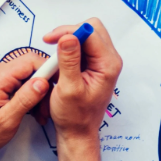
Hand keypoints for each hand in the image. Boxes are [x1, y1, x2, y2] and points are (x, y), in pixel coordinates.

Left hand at [0, 54, 50, 160]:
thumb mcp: (7, 121)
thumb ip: (25, 99)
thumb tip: (42, 81)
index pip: (31, 60)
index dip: (50, 69)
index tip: (60, 83)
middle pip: (32, 67)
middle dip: (44, 86)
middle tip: (46, 108)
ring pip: (29, 74)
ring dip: (38, 92)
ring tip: (38, 113)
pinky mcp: (0, 80)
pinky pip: (22, 80)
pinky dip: (30, 93)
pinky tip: (31, 109)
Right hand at [39, 19, 122, 160]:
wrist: (78, 131)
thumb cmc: (75, 116)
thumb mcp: (68, 88)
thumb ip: (69, 61)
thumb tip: (68, 37)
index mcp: (108, 64)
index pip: (91, 32)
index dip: (69, 31)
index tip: (51, 38)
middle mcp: (109, 60)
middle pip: (92, 29)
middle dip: (70, 32)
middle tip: (51, 42)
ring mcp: (103, 62)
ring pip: (86, 36)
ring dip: (68, 41)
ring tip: (53, 57)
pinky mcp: (95, 65)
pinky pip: (83, 47)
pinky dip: (69, 50)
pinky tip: (58, 62)